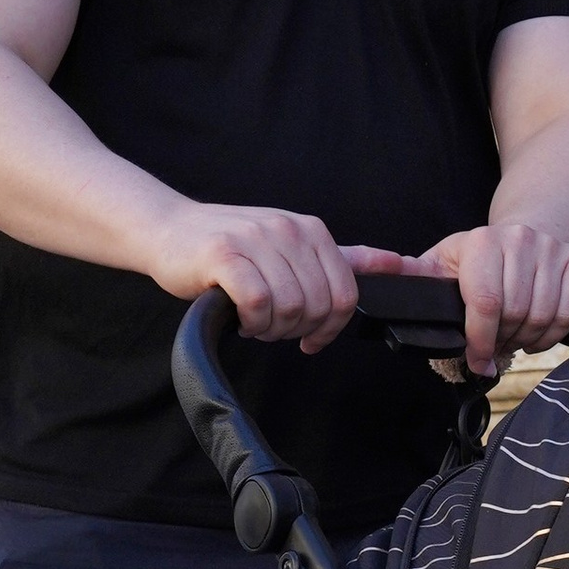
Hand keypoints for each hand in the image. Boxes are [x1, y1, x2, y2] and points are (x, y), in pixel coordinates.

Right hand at [145, 200, 360, 352]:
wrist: (169, 230)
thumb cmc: (231, 247)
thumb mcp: (293, 247)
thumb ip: (346, 259)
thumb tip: (400, 263)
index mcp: (311, 230)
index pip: (345, 294)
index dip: (330, 328)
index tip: (310, 339)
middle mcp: (288, 229)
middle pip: (317, 306)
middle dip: (297, 330)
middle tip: (273, 328)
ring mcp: (256, 239)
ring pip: (289, 307)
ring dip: (272, 329)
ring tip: (255, 322)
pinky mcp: (224, 255)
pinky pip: (258, 302)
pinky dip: (252, 322)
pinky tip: (241, 320)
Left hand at [410, 221, 568, 377]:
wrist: (525, 234)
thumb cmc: (478, 259)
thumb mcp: (442, 262)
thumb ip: (414, 277)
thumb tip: (381, 282)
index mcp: (482, 242)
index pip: (485, 303)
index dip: (480, 341)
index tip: (477, 361)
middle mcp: (519, 239)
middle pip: (515, 314)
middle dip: (502, 341)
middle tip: (494, 345)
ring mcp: (551, 249)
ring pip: (542, 316)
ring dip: (526, 340)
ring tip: (512, 339)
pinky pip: (568, 313)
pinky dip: (551, 335)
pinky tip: (535, 335)